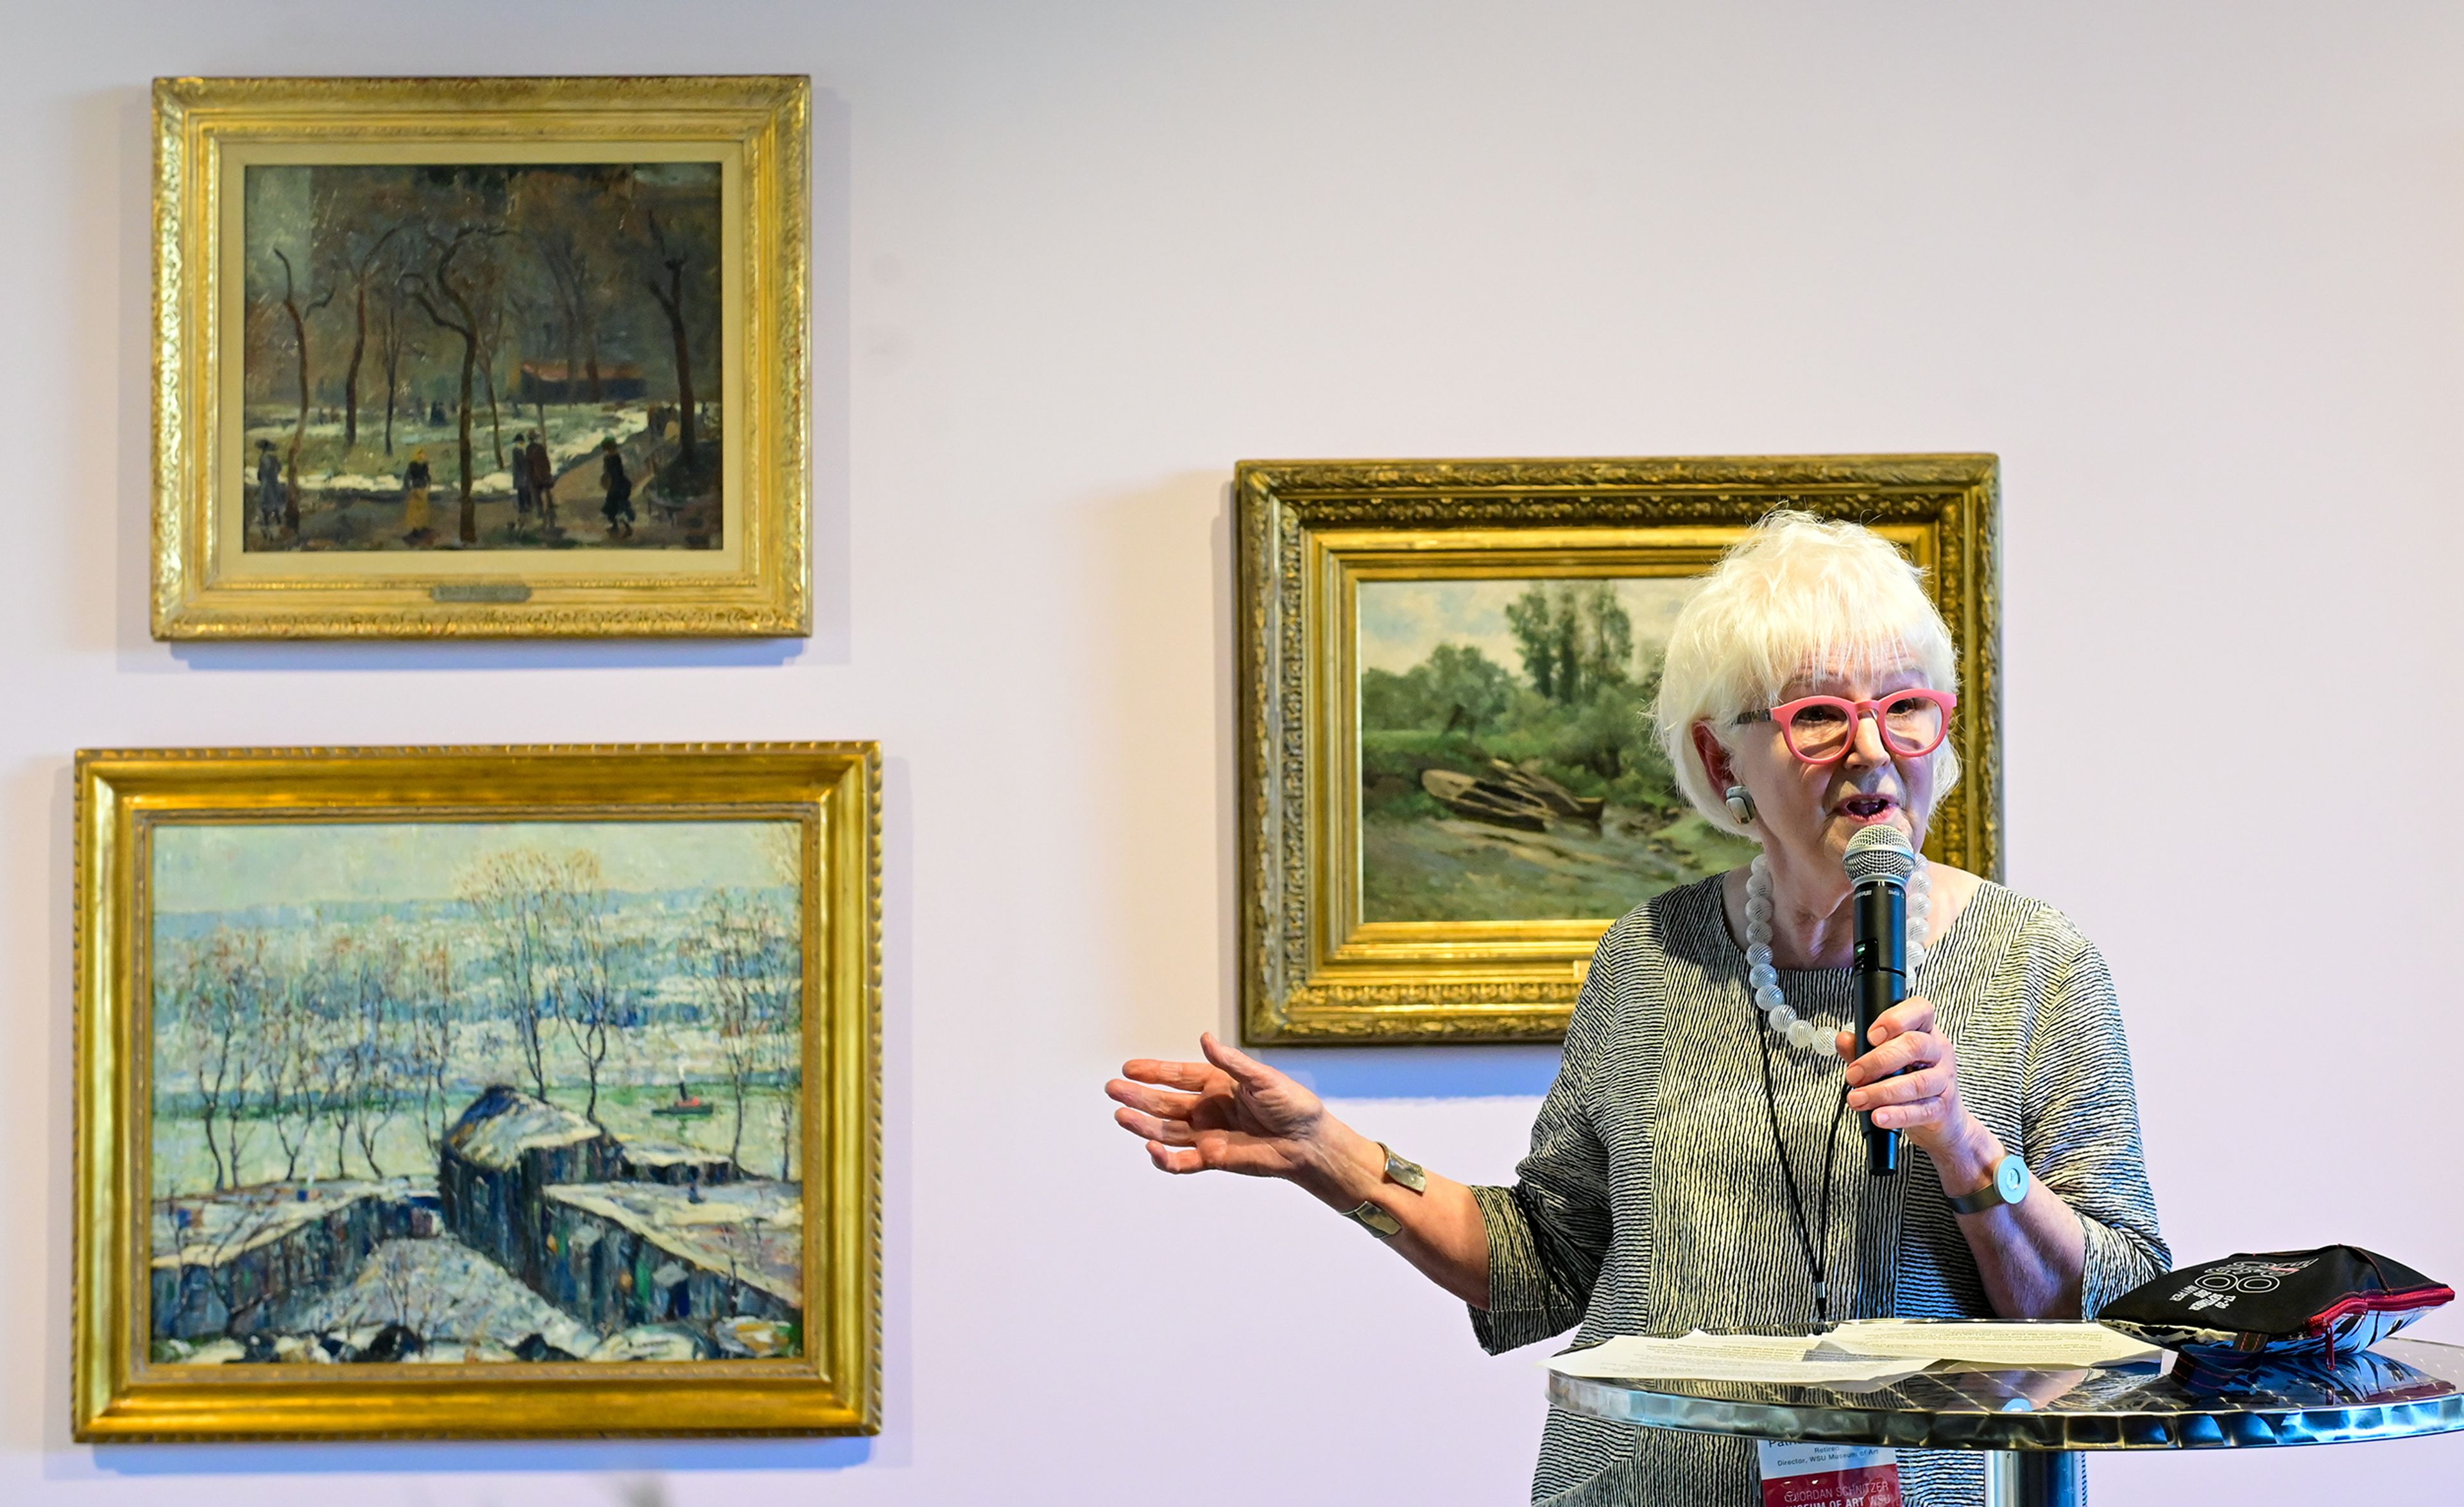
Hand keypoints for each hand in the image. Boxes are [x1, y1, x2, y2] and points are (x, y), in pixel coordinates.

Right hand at [1107, 1032, 1372, 1199]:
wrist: (1309, 1142)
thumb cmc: (1293, 1105)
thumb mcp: (1262, 1078)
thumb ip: (1230, 1062)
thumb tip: (1204, 1038)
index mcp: (1218, 1084)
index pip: (1177, 1076)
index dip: (1153, 1072)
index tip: (1129, 1068)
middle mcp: (1208, 1109)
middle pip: (1164, 1103)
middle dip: (1138, 1096)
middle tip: (1112, 1088)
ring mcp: (1208, 1134)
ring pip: (1166, 1131)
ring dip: (1142, 1125)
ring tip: (1120, 1115)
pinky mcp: (1214, 1158)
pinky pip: (1182, 1161)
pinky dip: (1165, 1159)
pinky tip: (1150, 1149)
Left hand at [1834, 996, 1990, 1171]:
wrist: (1941, 1119)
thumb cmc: (1910, 1079)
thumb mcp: (1886, 1061)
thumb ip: (1862, 1049)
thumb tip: (1843, 1039)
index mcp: (1925, 1031)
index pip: (1921, 1010)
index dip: (1895, 1019)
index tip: (1870, 1036)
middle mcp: (1939, 1051)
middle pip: (1915, 1046)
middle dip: (1878, 1061)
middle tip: (1853, 1075)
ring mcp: (1944, 1080)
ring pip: (1917, 1082)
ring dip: (1881, 1092)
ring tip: (1857, 1099)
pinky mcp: (1943, 1108)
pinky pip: (1920, 1110)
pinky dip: (1896, 1114)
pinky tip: (1878, 1116)